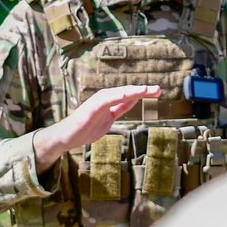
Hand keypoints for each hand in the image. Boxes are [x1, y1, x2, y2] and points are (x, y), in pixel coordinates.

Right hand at [33, 85, 160, 170]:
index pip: (129, 96)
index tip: (157, 92)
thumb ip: (119, 109)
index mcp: (109, 101)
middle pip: (127, 92)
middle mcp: (104, 98)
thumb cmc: (85, 128)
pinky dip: (118, 95)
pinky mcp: (92, 107)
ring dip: (133, 91)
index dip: (143, 94)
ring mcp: (98, 101)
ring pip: (119, 93)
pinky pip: (107, 99)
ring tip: (147, 90)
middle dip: (143, 90)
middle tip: (158, 89)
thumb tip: (133, 101)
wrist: (67, 137)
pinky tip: (129, 94)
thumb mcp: (108, 119)